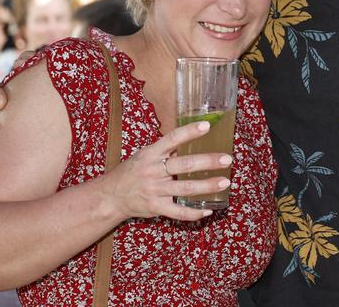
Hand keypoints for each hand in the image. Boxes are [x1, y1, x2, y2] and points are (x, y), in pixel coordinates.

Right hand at [99, 120, 232, 221]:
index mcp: (151, 153)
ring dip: (207, 185)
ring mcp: (155, 190)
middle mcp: (153, 170)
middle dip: (208, 161)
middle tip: (227, 159)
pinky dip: (195, 212)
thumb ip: (165, 151)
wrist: (111, 196)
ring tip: (225, 182)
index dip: (189, 132)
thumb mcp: (144, 155)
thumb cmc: (131, 172)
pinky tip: (208, 210)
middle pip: (184, 164)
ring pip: (186, 188)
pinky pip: (179, 212)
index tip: (207, 125)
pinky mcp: (156, 207)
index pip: (172, 138)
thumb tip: (189, 139)